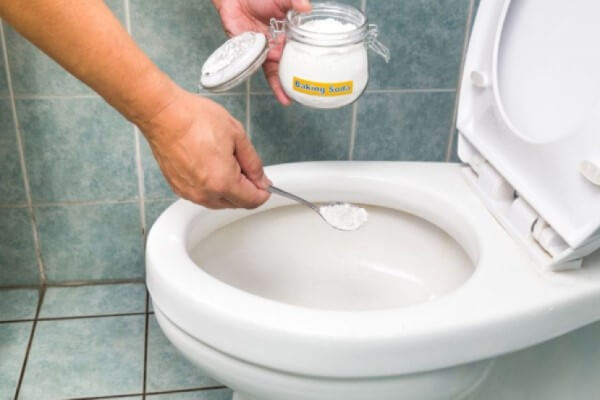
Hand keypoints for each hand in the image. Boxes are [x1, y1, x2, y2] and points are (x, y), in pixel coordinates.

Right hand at [140, 88, 270, 208]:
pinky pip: (202, 195)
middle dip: (246, 190)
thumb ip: (253, 163)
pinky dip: (211, 187)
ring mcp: (189, 192)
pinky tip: (211, 166)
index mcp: (223, 182)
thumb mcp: (237, 135)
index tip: (265, 185)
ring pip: (218, 201)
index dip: (263, 192)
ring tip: (226, 162)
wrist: (163, 114)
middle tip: (246, 167)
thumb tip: (261, 179)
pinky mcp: (178, 187)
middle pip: (236, 204)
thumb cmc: (194, 120)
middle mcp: (205, 193)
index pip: (252, 200)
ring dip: (228, 190)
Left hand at [213, 0, 311, 104]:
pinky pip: (260, 70)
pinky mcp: (252, 55)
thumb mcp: (282, 0)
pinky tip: (274, 91)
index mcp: (289, 36)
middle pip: (289, 67)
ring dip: (281, 87)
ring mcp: (266, 52)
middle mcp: (279, 47)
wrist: (237, 0)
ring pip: (276, 73)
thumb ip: (295, 2)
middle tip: (306, 95)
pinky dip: (267, 80)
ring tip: (289, 99)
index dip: (308, 64)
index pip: (301, 53)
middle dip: (297, 82)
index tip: (319, 75)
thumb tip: (308, 7)